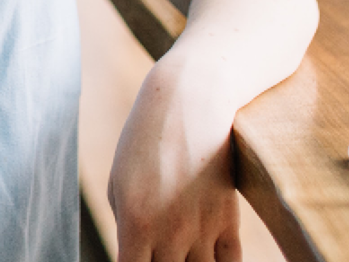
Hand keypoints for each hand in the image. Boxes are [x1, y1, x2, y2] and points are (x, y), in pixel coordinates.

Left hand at [107, 57, 242, 261]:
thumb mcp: (119, 180)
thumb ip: (125, 225)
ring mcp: (202, 230)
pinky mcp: (228, 222)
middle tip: (158, 254)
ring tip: (181, 255)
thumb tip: (134, 256)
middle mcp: (170, 233)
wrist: (190, 101)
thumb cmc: (145, 138)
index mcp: (135, 222)